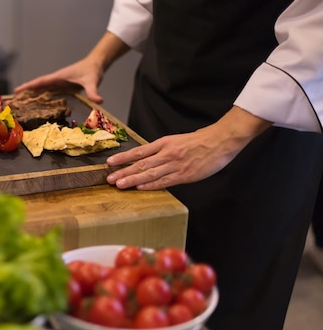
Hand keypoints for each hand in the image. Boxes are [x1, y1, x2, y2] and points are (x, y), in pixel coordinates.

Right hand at [13, 57, 104, 102]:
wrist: (95, 65)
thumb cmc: (92, 71)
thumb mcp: (92, 82)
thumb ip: (93, 92)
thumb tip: (99, 101)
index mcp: (59, 77)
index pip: (40, 82)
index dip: (29, 86)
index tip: (17, 91)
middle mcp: (56, 80)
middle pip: (37, 86)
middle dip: (25, 92)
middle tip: (12, 100)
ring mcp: (59, 83)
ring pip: (41, 89)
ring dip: (31, 95)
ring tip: (20, 103)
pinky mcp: (62, 86)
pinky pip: (48, 92)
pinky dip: (40, 96)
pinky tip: (36, 103)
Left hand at [106, 107, 271, 189]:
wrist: (220, 140)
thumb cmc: (199, 141)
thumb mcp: (176, 141)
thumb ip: (161, 150)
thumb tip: (146, 160)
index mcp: (164, 143)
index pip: (139, 151)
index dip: (123, 157)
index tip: (110, 162)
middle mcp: (167, 153)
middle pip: (141, 164)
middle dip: (123, 172)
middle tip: (109, 178)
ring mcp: (175, 165)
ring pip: (150, 174)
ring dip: (133, 180)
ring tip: (119, 184)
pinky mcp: (185, 174)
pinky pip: (165, 181)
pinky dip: (151, 185)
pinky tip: (140, 188)